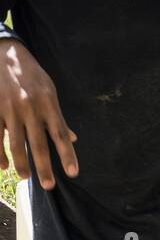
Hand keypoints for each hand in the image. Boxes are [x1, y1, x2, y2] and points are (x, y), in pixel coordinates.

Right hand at [0, 38, 77, 187]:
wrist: (4, 53)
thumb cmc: (31, 75)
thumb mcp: (49, 90)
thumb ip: (58, 117)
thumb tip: (73, 138)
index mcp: (47, 103)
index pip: (60, 134)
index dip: (67, 155)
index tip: (72, 173)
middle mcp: (30, 108)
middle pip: (38, 143)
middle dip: (44, 167)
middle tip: (48, 186)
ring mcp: (10, 109)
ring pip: (16, 143)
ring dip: (21, 163)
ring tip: (26, 177)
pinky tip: (3, 166)